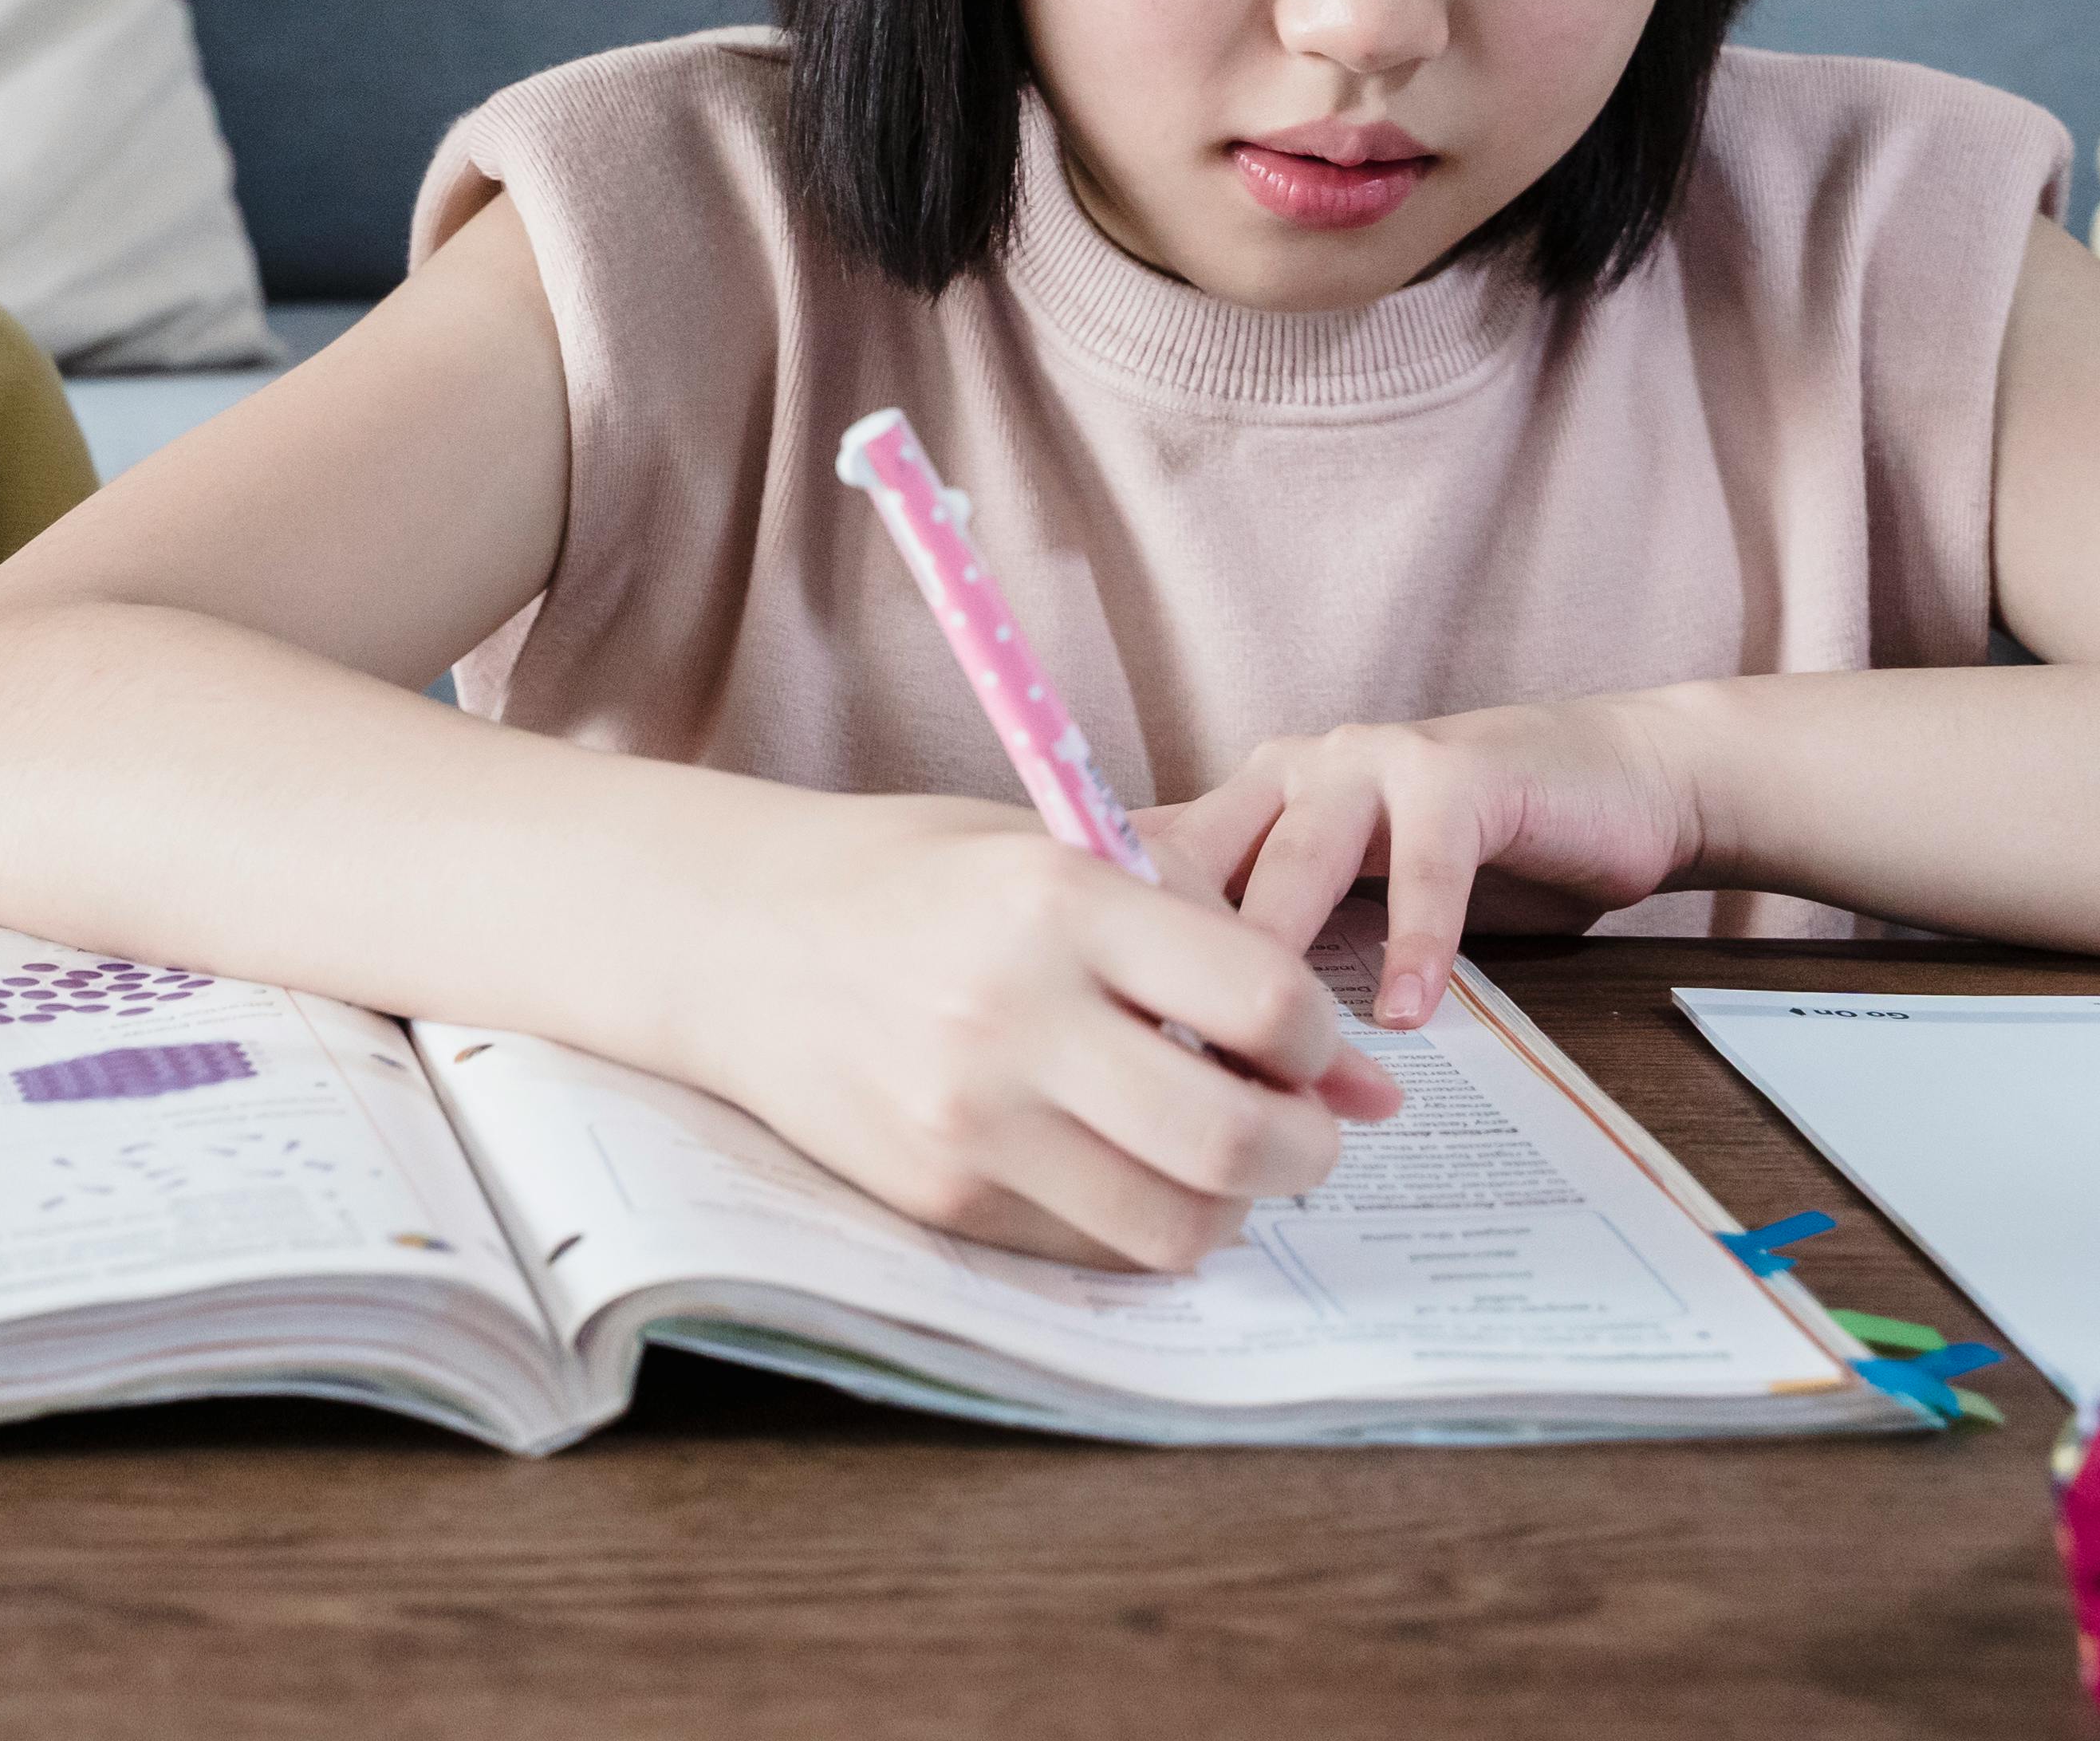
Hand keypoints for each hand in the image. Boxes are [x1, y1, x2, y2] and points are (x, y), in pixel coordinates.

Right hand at [676, 793, 1402, 1274]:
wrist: (726, 936)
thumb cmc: (907, 879)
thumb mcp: (1048, 851)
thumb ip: (1204, 940)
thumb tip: (1373, 1083)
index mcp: (1054, 900)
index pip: (1265, 997)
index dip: (1320, 1038)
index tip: (1306, 1041)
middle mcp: (1012, 1014)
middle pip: (1237, 1137)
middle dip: (1309, 1149)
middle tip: (1303, 1130)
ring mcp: (968, 1118)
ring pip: (1175, 1224)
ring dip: (1231, 1207)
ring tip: (1211, 1159)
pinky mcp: (936, 1193)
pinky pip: (1089, 1247)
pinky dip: (1133, 1222)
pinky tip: (1112, 1166)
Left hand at [1148, 694, 1709, 1030]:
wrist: (1616, 780)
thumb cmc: (1470, 854)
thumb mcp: (1354, 894)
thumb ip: (1279, 939)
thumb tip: (1187, 1042)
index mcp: (1247, 802)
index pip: (1154, 872)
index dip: (1119, 951)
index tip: (1099, 1045)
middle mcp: (1290, 772)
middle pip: (1206, 868)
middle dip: (1178, 964)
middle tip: (1156, 1066)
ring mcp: (1370, 764)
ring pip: (1299, 863)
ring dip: (1279, 963)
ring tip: (1268, 1055)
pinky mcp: (1459, 779)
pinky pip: (1425, 868)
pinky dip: (1414, 943)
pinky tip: (1408, 1014)